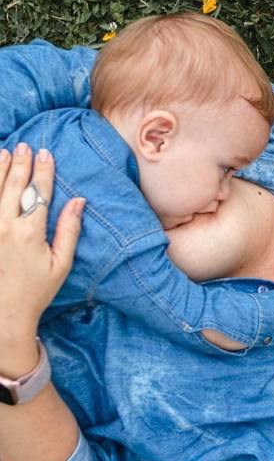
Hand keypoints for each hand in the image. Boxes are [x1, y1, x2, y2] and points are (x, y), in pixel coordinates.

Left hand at [0, 144, 84, 341]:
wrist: (3, 313)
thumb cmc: (36, 290)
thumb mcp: (61, 263)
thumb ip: (69, 229)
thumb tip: (79, 201)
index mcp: (30, 232)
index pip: (38, 192)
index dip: (43, 171)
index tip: (46, 153)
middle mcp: (5, 227)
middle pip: (13, 186)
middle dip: (21, 164)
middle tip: (25, 147)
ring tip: (4, 153)